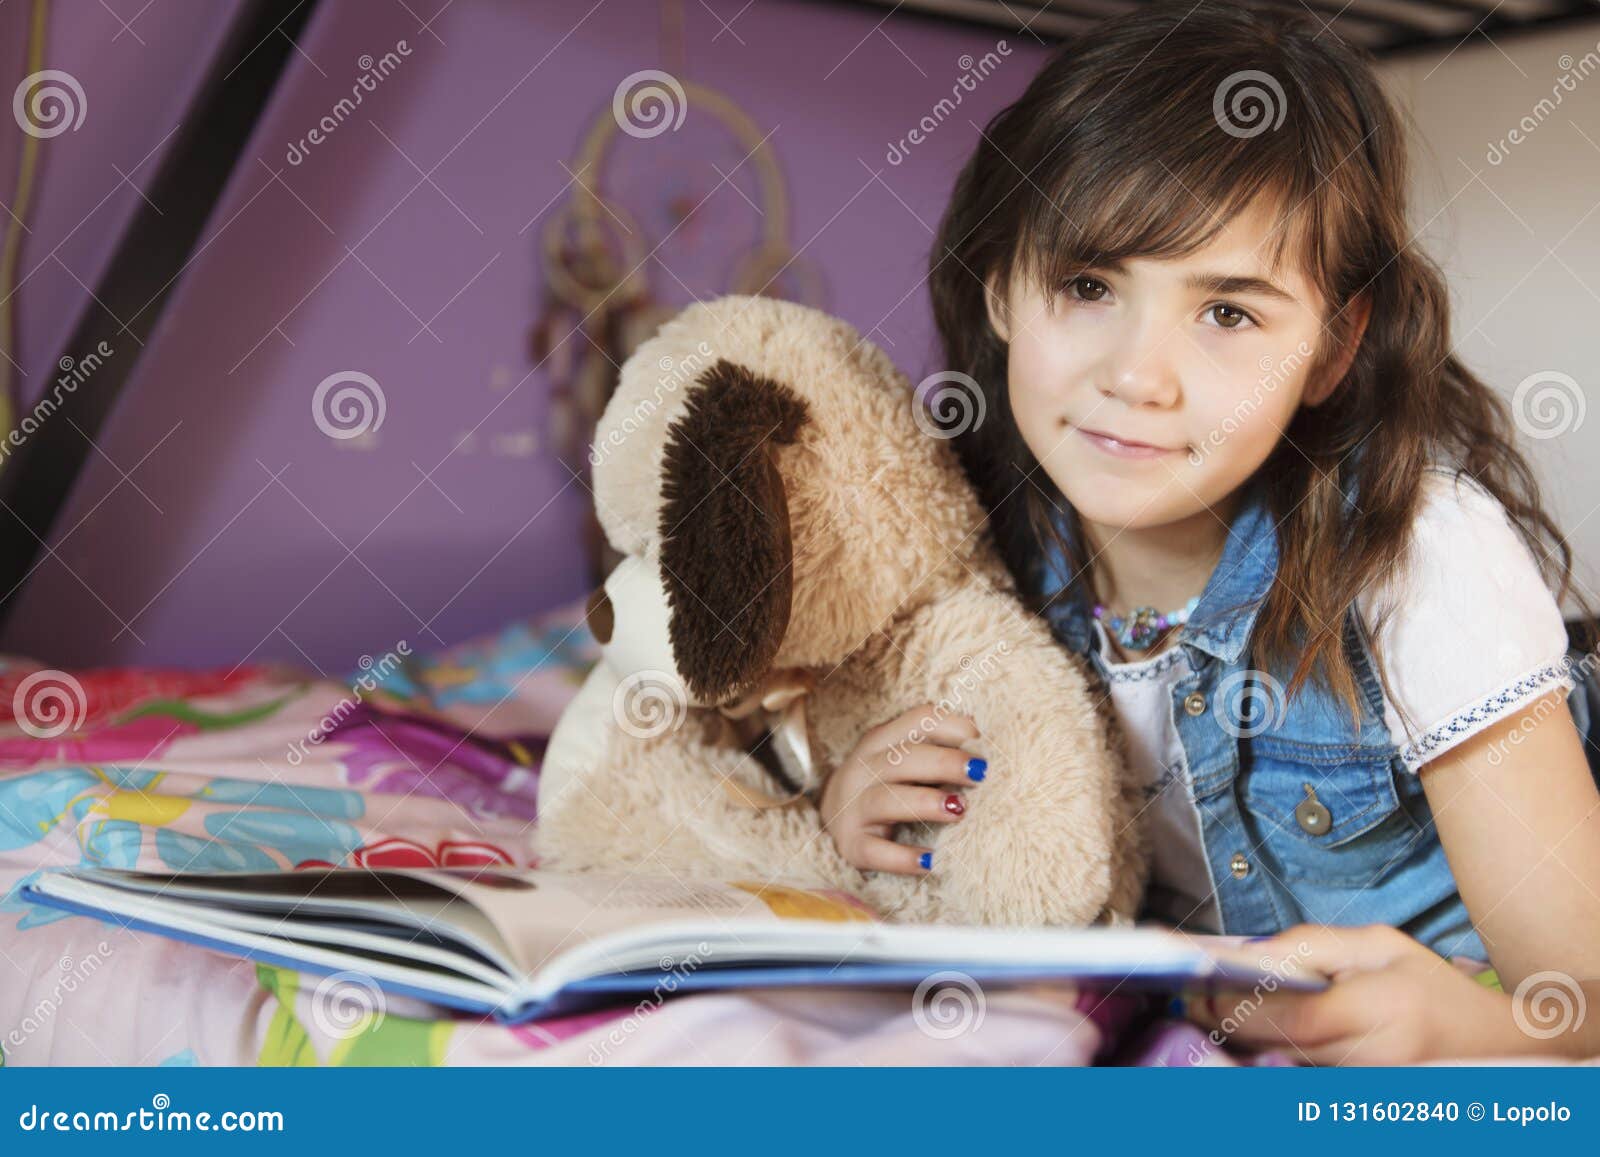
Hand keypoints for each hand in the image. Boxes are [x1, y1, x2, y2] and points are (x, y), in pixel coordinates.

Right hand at [818, 704, 985, 874]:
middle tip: (979, 774)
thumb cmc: (884, 784)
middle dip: (945, 763)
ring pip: (886, 800)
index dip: (953, 726)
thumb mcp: (903, 757)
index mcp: (882, 740)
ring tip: (959, 809)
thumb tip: (982, 736)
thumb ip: (936, 746)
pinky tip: (930, 862)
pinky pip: (875, 851)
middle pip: (903, 758)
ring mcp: (854, 807)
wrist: (831, 819)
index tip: (982, 741)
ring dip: (924, 802)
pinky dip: (902, 857)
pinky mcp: (852, 845)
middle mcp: (864, 769)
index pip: (918, 720)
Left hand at [1186, 923, 1583, 1064]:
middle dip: (1230, 1024)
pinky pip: (1303, 1079)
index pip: (1293, 1015)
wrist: (1498, 1044)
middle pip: (1281, 1045)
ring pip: (1287, 1066)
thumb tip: (1253, 953)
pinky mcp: (1361, 1100)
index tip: (1200, 989)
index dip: (1240, 1005)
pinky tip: (1249, 1039)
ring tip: (1208, 1014)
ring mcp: (1368, 1088)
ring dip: (1244, 1043)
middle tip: (1190, 999)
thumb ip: (1313, 945)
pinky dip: (1272, 1059)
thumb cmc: (1434, 988)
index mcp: (1382, 1011)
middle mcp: (1374, 1059)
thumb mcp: (1380, 945)